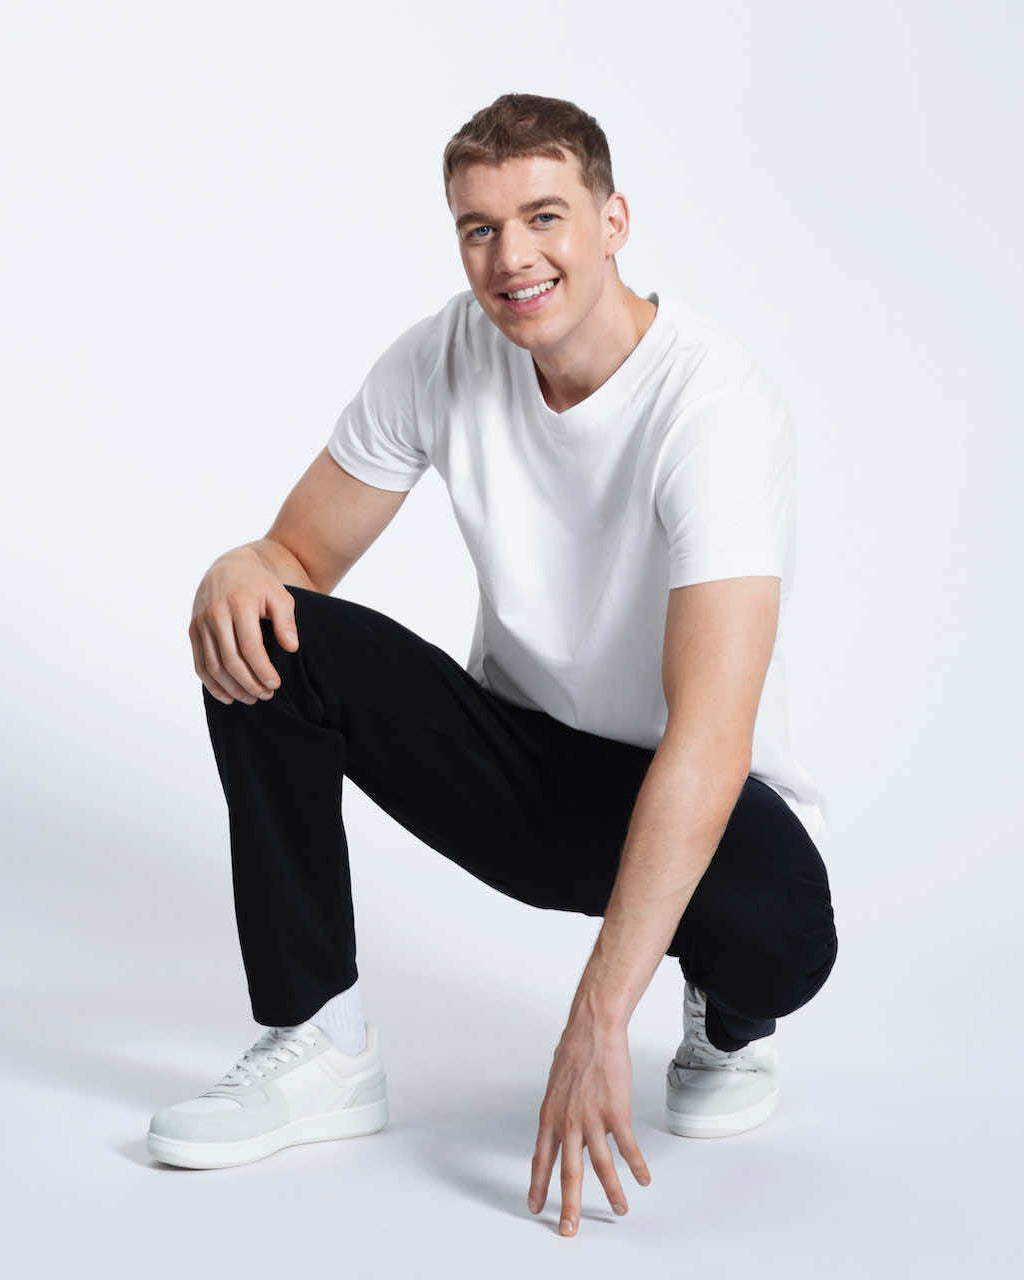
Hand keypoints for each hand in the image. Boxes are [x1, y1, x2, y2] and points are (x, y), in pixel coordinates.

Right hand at [189, 547, 298, 704]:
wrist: (230, 567)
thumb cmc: (259, 584)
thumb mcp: (280, 596)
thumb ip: (286, 621)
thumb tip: (291, 648)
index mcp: (239, 604)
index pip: (250, 647)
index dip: (262, 670)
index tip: (275, 684)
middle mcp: (216, 614)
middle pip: (230, 660)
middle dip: (249, 683)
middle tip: (265, 695)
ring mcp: (201, 622)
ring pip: (213, 665)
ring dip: (231, 687)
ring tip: (251, 698)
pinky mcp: (193, 629)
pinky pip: (199, 663)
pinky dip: (211, 684)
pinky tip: (228, 696)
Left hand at [528, 1008, 651, 1235]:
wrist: (593, 1029)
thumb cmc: (574, 1051)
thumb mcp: (556, 1085)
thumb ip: (559, 1112)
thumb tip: (562, 1127)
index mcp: (549, 1116)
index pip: (540, 1159)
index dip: (538, 1185)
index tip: (535, 1207)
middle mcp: (568, 1122)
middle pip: (568, 1172)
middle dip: (569, 1205)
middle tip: (568, 1229)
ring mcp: (592, 1118)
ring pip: (601, 1166)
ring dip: (612, 1192)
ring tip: (619, 1211)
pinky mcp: (616, 1112)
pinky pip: (628, 1147)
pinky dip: (636, 1166)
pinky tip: (642, 1178)